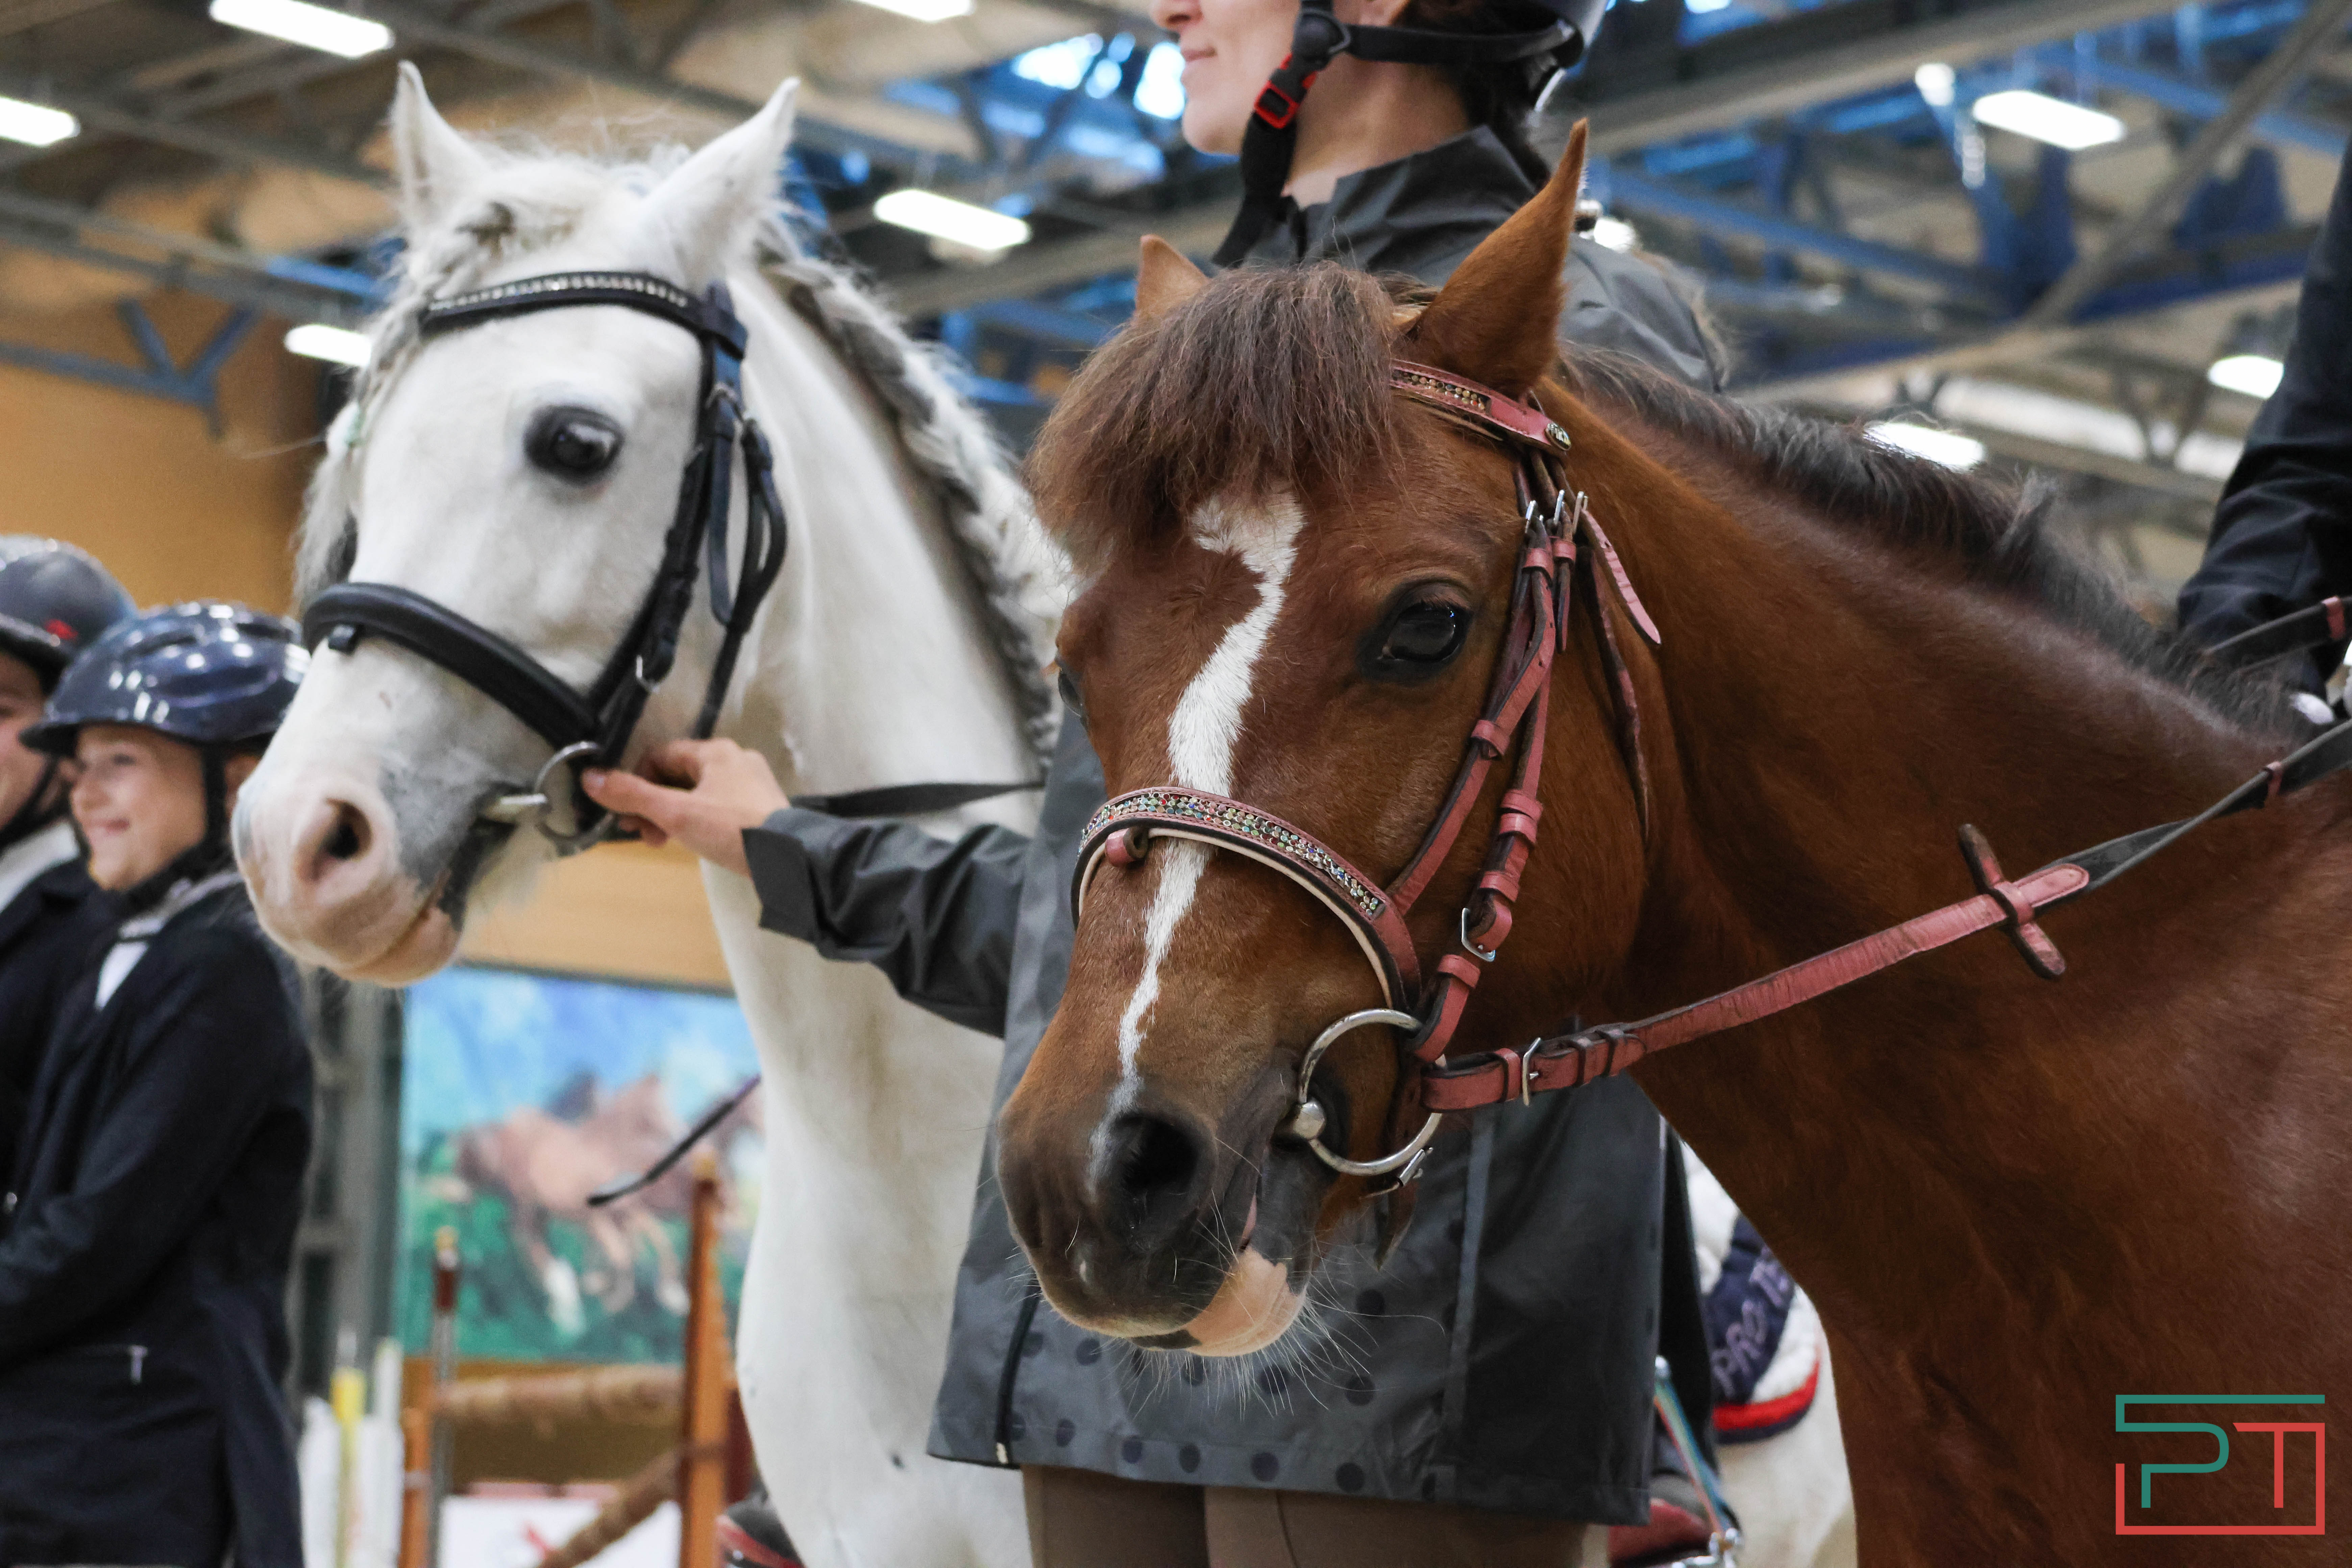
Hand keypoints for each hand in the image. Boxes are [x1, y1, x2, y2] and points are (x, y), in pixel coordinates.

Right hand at [582, 739, 788, 877]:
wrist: (789, 858)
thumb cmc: (731, 829)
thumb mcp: (676, 812)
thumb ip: (633, 795)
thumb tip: (590, 777)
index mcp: (715, 752)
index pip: (661, 755)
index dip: (636, 781)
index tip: (626, 812)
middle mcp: (734, 760)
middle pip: (677, 775)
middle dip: (652, 804)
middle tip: (638, 833)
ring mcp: (749, 784)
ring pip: (696, 794)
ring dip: (671, 815)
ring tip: (659, 842)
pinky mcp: (759, 808)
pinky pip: (716, 808)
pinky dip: (696, 821)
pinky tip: (689, 842)